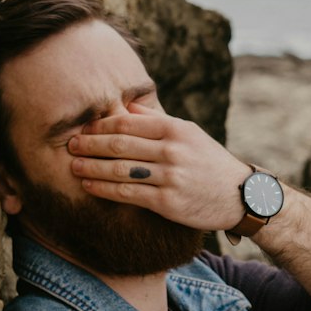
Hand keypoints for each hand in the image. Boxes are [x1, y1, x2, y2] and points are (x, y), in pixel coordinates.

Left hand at [67, 99, 250, 231]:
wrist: (240, 196)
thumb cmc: (209, 163)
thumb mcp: (190, 134)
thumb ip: (158, 121)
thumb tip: (126, 109)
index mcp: (176, 129)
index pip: (128, 123)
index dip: (101, 125)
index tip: (83, 128)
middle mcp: (172, 150)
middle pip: (119, 145)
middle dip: (90, 145)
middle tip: (70, 145)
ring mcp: (170, 177)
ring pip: (120, 170)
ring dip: (92, 167)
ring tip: (74, 166)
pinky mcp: (168, 202)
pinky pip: (128, 194)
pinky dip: (104, 189)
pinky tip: (90, 186)